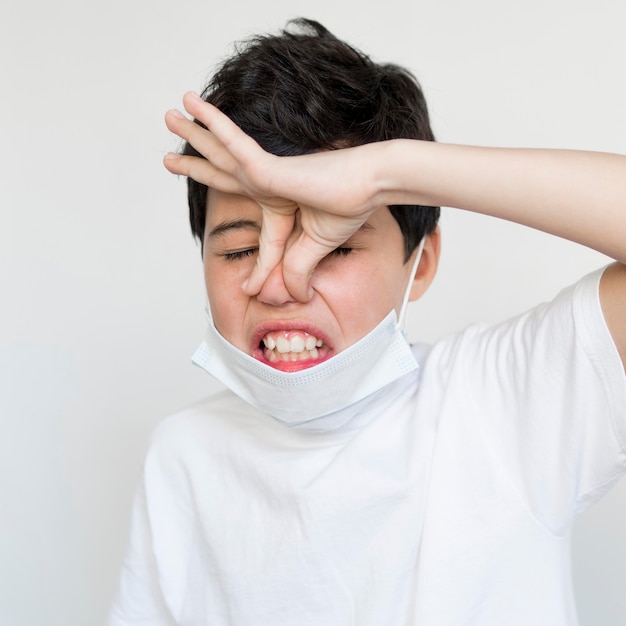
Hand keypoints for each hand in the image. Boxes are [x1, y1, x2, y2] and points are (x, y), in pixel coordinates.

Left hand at [164, 92, 379, 300]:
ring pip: (218, 150)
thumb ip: (294, 270)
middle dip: (194, 160)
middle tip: (168, 156)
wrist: (370, 187)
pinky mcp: (267, 167)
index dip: (244, 247)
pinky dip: (213, 124)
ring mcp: (263, 171)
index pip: (244, 211)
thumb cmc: (348, 208)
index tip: (246, 283)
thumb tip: (287, 297)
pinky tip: (192, 104)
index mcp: (274, 199)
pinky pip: (232, 143)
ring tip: (170, 115)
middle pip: (220, 170)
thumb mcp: (311, 249)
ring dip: (193, 132)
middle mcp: (264, 181)